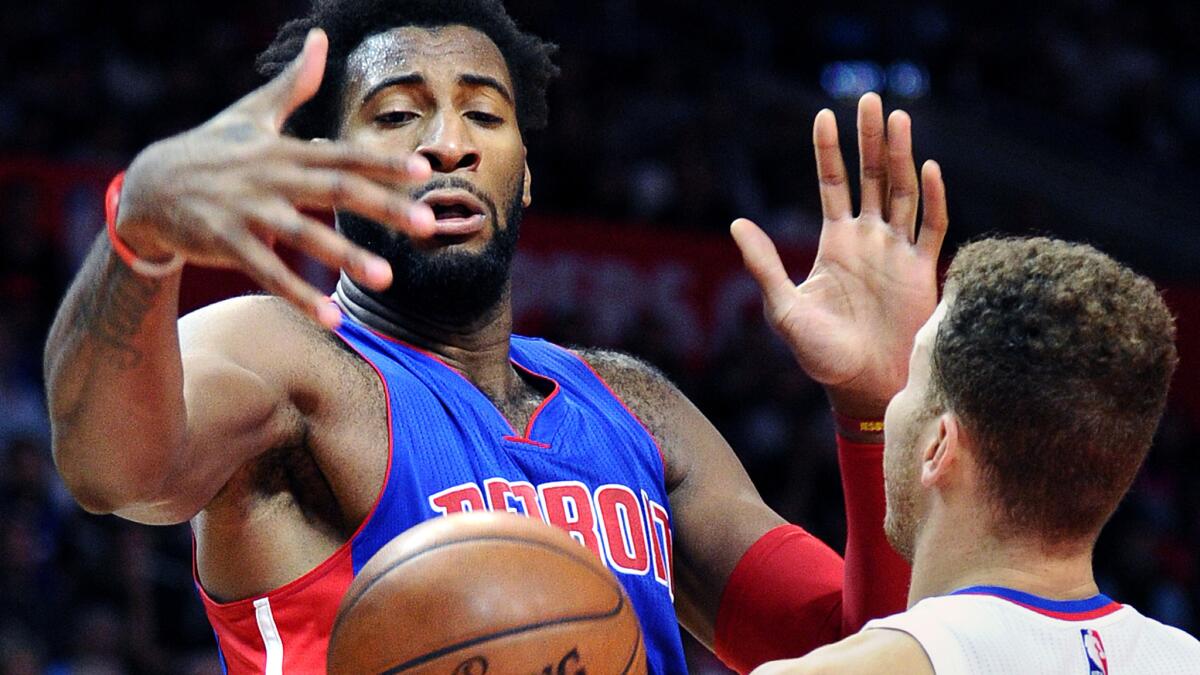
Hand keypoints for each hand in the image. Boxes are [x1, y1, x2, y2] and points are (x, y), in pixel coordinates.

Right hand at [115, 29, 435, 327]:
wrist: (148, 186)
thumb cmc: (210, 149)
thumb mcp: (250, 112)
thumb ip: (293, 83)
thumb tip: (320, 38)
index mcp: (285, 149)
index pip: (344, 155)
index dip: (384, 162)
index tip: (425, 170)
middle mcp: (272, 177)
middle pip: (336, 191)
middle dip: (384, 207)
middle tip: (428, 224)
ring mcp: (248, 210)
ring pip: (304, 235)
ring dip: (346, 256)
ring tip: (386, 278)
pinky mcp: (227, 241)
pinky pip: (269, 272)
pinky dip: (299, 295)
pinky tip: (331, 318)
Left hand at [731, 93, 947, 417]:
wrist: (862, 387)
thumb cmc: (819, 354)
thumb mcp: (783, 307)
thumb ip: (764, 264)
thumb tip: (736, 224)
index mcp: (835, 243)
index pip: (832, 184)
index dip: (828, 151)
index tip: (824, 114)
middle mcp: (869, 240)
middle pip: (872, 177)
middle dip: (870, 139)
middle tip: (871, 98)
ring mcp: (897, 253)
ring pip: (902, 192)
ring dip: (901, 156)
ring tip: (897, 118)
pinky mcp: (922, 273)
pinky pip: (930, 228)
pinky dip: (930, 199)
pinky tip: (926, 168)